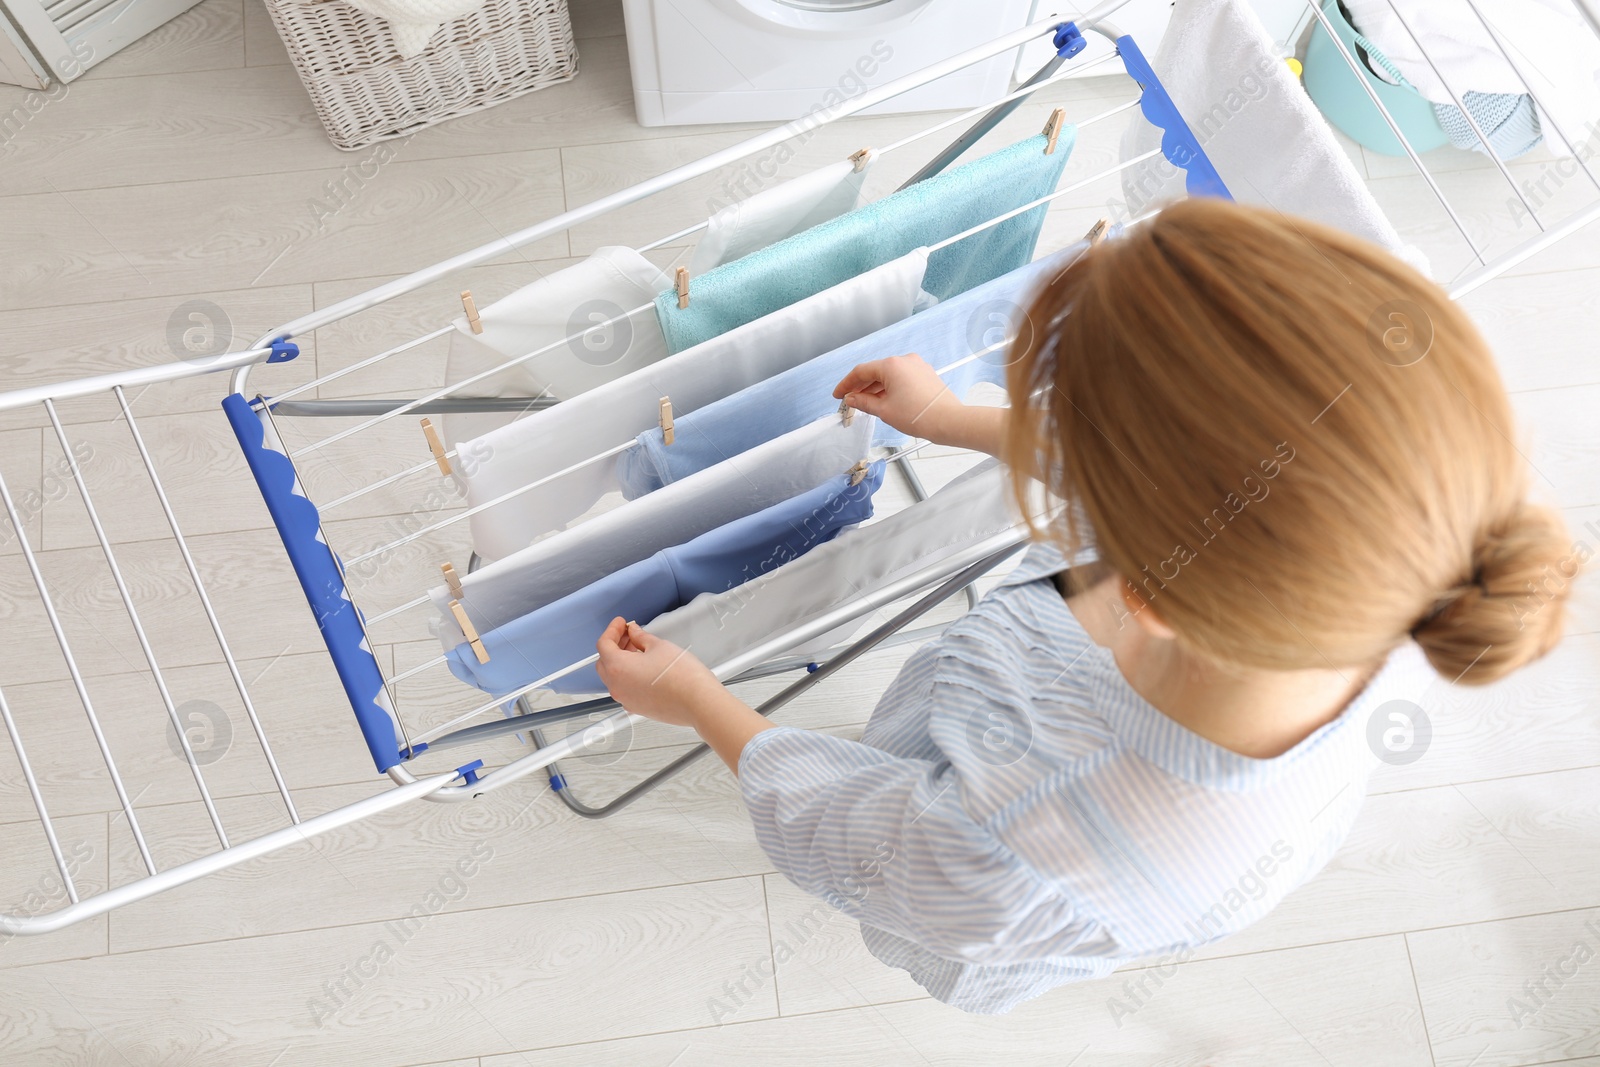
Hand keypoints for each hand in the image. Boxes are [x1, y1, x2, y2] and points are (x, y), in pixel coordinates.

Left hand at [595, 618, 721, 726]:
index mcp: (617, 667)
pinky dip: (628, 675)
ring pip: (613, 676)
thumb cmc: (682, 677)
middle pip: (604, 661)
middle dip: (614, 645)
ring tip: (638, 648)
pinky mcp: (637, 707)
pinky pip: (624, 688)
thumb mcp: (659, 646)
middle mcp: (616, 686)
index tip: (621, 623)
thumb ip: (641, 637)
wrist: (698, 703)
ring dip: (621, 660)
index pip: (603, 644)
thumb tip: (635, 633)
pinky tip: (643, 666)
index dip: (612, 629)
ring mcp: (626, 699)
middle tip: (628, 633)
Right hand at [833, 354, 964, 444]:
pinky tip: (884, 400)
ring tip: (865, 404)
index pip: (861, 371)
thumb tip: (852, 398)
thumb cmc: (919, 415)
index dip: (846, 384)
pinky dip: (890, 387)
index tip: (839, 394)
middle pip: (875, 372)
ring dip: (875, 388)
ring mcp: (917, 366)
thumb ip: (864, 402)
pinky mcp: (925, 374)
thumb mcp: (884, 410)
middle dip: (861, 387)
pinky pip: (901, 377)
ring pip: (889, 375)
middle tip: (850, 401)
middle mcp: (904, 360)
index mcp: (891, 365)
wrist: (948, 421)